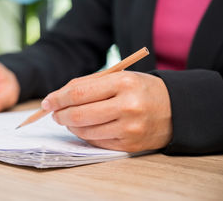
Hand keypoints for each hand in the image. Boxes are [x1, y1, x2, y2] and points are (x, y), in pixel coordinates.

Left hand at [42, 71, 171, 151]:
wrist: (175, 108)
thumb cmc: (140, 89)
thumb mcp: (119, 77)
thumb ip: (88, 85)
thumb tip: (57, 97)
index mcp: (123, 83)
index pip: (78, 93)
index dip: (58, 98)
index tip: (47, 102)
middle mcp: (127, 106)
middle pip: (79, 115)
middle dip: (60, 115)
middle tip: (55, 113)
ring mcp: (129, 128)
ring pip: (85, 131)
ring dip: (70, 126)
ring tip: (69, 120)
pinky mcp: (130, 145)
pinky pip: (97, 141)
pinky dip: (85, 135)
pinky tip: (85, 128)